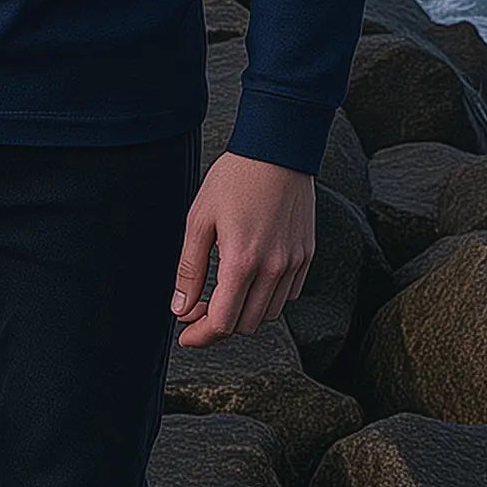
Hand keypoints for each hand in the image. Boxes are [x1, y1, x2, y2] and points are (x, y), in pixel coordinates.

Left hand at [169, 149, 314, 346]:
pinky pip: (288, 295)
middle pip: (246, 324)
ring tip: (221, 293)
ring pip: (268, 313)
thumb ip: (189, 268)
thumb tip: (179, 307)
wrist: (276, 151)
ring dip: (243, 312)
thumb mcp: (199, 220)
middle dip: (218, 324)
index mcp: (242, 261)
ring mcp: (294, 264)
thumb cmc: (233, 180)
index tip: (186, 335)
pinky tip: (249, 280)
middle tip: (196, 309)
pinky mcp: (306, 255)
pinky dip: (266, 298)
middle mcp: (274, 269)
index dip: (201, 335)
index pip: (224, 321)